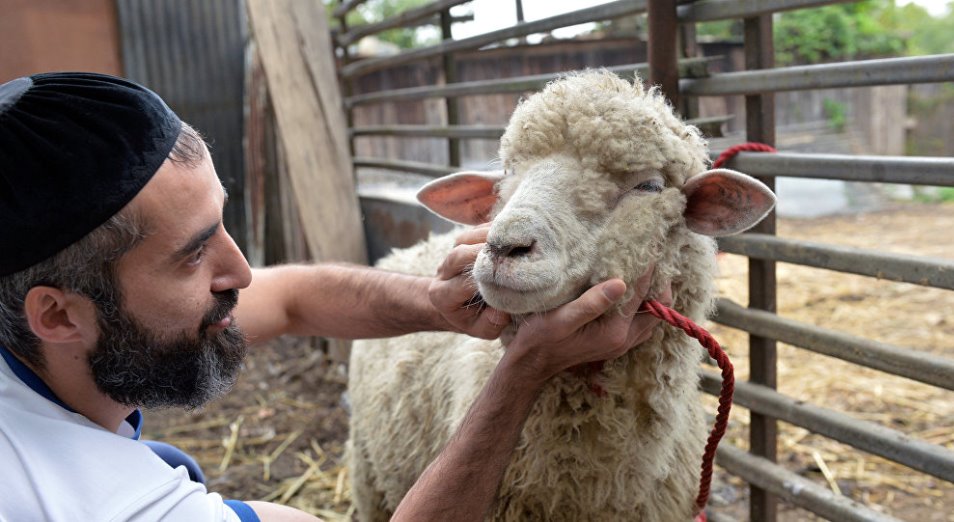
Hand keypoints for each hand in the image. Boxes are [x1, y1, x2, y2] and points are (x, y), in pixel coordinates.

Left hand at [430, 224, 510, 338]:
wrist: (463, 306)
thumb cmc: (477, 319)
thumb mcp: (485, 329)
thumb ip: (492, 322)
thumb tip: (503, 308)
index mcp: (442, 296)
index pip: (463, 284)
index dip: (487, 278)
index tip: (512, 278)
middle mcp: (442, 272)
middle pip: (459, 255)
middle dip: (486, 252)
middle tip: (514, 253)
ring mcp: (450, 254)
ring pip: (465, 239)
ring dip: (490, 237)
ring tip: (516, 240)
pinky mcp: (462, 241)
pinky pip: (474, 230)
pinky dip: (494, 229)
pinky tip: (514, 232)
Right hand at [503, 267, 671, 382]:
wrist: (532, 362)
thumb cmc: (542, 337)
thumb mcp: (562, 318)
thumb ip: (592, 303)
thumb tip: (621, 283)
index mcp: (615, 332)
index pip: (642, 295)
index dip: (647, 270)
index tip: (648, 248)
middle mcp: (624, 340)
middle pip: (658, 310)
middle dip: (658, 284)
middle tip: (650, 259)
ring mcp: (621, 344)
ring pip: (651, 317)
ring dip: (652, 296)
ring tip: (644, 272)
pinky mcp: (615, 343)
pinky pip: (640, 323)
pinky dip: (642, 306)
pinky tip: (630, 291)